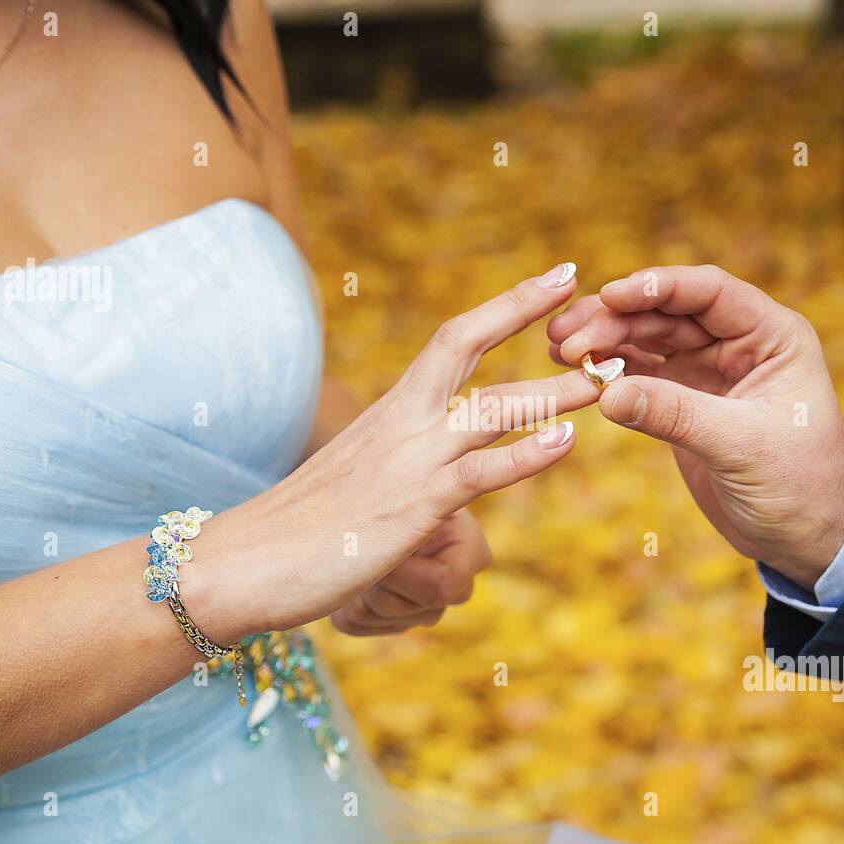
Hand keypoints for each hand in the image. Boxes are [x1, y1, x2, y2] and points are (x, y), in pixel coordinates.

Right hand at [186, 263, 603, 639]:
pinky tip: (566, 442)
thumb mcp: (357, 480)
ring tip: (605, 377)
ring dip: (552, 392)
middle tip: (581, 284)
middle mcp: (401, 423)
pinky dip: (525, 456)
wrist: (238, 563)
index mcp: (391, 412)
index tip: (552, 280)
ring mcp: (407, 462)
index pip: (452, 339)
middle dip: (522, 309)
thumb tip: (425, 473)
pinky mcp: (410, 508)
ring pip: (490, 411)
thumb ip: (398, 462)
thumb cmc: (296, 527)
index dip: (504, 306)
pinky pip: (478, 475)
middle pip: (466, 343)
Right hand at [547, 264, 843, 590]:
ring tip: (557, 347)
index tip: (609, 295)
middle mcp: (738, 345)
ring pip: (647, 339)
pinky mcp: (683, 402)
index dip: (658, 288)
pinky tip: (572, 371)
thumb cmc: (799, 487)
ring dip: (604, 339)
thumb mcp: (742, 448)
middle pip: (668, 312)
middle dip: (616, 319)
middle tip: (568, 339)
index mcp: (772, 337)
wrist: (806, 539)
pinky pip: (638, 375)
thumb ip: (677, 415)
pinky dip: (606, 372)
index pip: (709, 293)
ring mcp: (707, 372)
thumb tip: (608, 393)